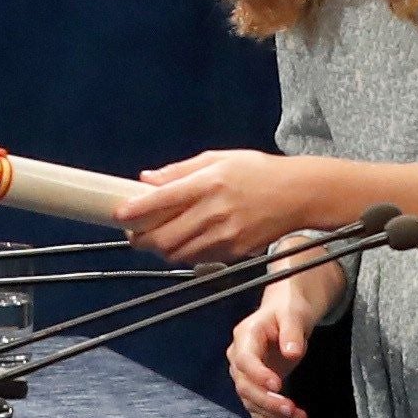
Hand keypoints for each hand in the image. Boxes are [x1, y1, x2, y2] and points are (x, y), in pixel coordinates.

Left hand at [124, 149, 325, 264]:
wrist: (299, 195)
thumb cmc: (258, 171)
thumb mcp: (219, 159)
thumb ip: (180, 171)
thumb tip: (146, 180)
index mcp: (208, 183)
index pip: (159, 201)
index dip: (133, 212)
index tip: (118, 215)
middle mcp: (214, 211)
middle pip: (163, 238)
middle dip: (141, 239)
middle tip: (134, 233)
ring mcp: (224, 236)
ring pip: (177, 254)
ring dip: (160, 250)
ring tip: (156, 238)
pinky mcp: (234, 252)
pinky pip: (198, 259)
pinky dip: (183, 254)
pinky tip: (183, 242)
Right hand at [226, 271, 339, 417]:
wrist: (287, 314)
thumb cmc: (288, 310)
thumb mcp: (293, 314)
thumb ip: (292, 331)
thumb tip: (291, 352)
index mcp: (246, 336)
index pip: (245, 360)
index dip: (258, 375)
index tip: (277, 384)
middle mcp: (240, 357)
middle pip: (245, 385)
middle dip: (267, 401)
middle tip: (290, 408)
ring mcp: (246, 374)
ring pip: (251, 401)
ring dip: (273, 414)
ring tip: (298, 417)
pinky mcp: (255, 386)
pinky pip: (258, 408)